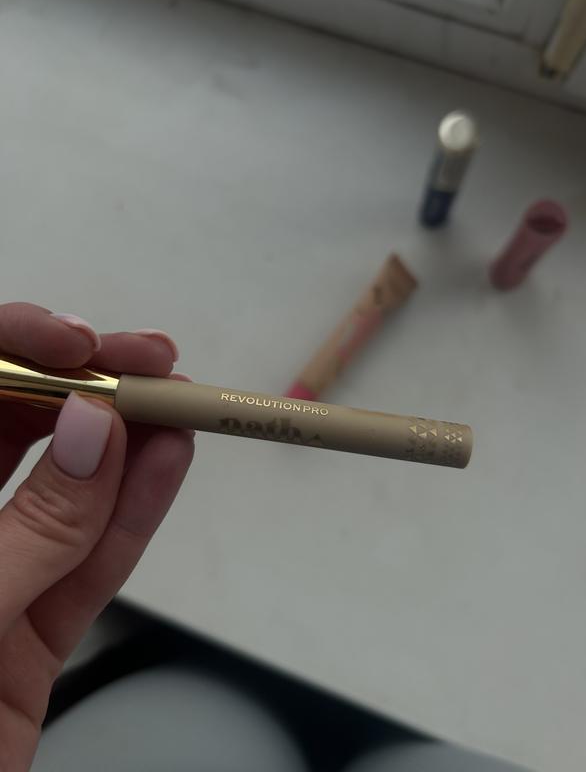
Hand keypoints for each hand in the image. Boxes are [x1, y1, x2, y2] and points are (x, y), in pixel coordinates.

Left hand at [0, 303, 194, 770]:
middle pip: (14, 431)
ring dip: (126, 447)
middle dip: (86, 388)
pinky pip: (90, 563)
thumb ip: (30, 529)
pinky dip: (135, 515)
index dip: (14, 350)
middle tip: (151, 363)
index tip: (80, 345)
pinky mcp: (32, 632)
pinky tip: (169, 466)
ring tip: (177, 407)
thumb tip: (92, 433)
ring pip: (63, 494)